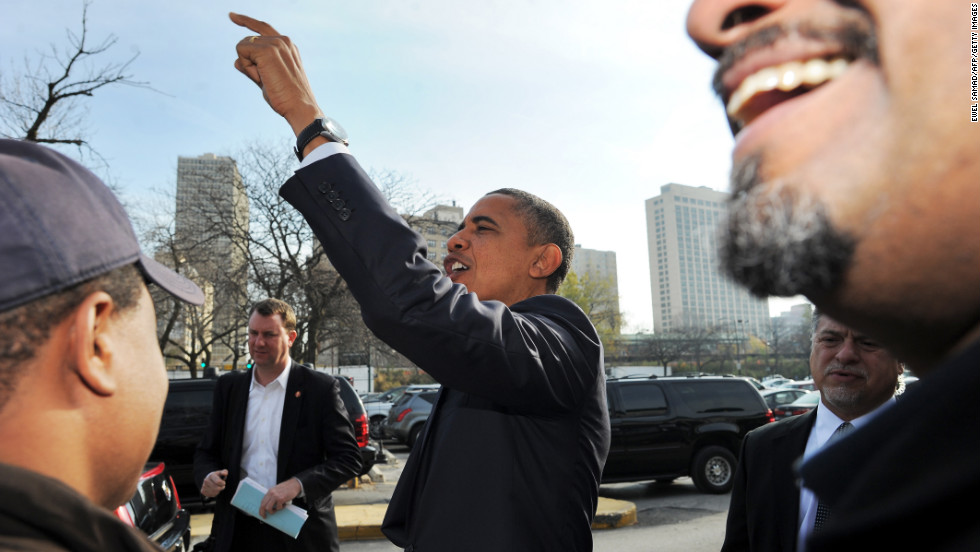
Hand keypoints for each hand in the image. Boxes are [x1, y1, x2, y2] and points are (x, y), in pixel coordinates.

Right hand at [201, 469, 227, 497]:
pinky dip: (215, 493)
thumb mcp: (221, 473)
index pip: (219, 482)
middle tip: (221, 485)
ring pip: (215, 492)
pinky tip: (214, 490)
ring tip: (217, 487)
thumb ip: (225, 472)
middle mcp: (206, 480)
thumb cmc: (217, 476)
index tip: (224, 482)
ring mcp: (204, 486)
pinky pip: (212, 495)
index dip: (223, 483)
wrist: (208, 479)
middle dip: (221, 487)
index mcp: (211, 475)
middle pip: (217, 488)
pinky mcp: (203, 491)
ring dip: (218, 491)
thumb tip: (225, 473)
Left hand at [228, 12, 322, 136]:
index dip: (246, 20)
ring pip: (243, 46)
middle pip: (248, 40)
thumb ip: (253, 70)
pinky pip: (241, 51)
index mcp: (287, 46)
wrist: (299, 107)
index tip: (232, 16)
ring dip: (249, 66)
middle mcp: (283, 40)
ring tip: (267, 80)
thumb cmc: (287, 98)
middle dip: (249, 61)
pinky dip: (247, 67)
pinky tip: (262, 77)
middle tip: (265, 79)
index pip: (262, 27)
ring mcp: (276, 43)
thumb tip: (236, 62)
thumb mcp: (268, 81)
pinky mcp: (267, 50)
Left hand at [259, 478, 301, 517]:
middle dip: (263, 513)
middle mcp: (271, 493)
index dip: (260, 509)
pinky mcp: (281, 498)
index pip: (262, 502)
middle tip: (265, 517)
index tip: (262, 514)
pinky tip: (284, 504)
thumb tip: (268, 505)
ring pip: (268, 508)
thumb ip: (272, 496)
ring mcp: (276, 496)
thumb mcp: (276, 490)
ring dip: (272, 511)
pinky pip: (278, 507)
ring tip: (276, 510)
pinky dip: (281, 508)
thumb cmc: (286, 488)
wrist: (294, 484)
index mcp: (270, 491)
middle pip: (263, 505)